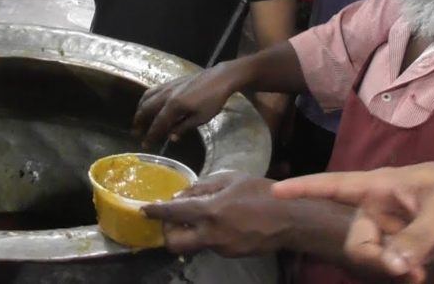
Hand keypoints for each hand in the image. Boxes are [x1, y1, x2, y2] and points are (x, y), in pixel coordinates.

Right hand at [132, 64, 235, 145]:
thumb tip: (171, 137)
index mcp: (174, 106)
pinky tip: (148, 103)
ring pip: (147, 97)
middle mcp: (167, 95)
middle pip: (147, 109)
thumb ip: (184, 127)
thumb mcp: (201, 118)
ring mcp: (167, 86)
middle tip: (136, 133)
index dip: (151, 135)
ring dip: (140, 109)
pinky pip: (152, 90)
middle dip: (140, 122)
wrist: (219, 78)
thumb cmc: (213, 100)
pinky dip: (146, 98)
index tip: (145, 144)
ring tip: (138, 119)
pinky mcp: (171, 82)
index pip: (158, 123)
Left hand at [142, 173, 291, 256]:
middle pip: (174, 243)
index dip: (155, 212)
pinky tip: (220, 222)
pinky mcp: (230, 254)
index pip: (173, 213)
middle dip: (167, 232)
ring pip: (192, 244)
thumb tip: (181, 194)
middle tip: (172, 218)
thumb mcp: (232, 180)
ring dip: (188, 232)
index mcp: (210, 212)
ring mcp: (220, 248)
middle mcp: (211, 235)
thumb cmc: (262, 193)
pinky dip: (206, 234)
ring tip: (200, 215)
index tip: (142, 210)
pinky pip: (209, 244)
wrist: (291, 220)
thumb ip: (204, 187)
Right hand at [271, 158, 433, 280]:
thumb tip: (391, 265)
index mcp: (378, 185)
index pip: (333, 184)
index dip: (303, 188)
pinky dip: (400, 267)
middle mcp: (376, 203)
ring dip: (391, 266)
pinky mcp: (399, 234)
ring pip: (372, 251)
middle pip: (355, 236)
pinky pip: (388, 256)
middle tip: (403, 271)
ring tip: (419, 273)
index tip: (274, 191)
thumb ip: (417, 239)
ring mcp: (387, 220)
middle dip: (372, 257)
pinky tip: (418, 271)